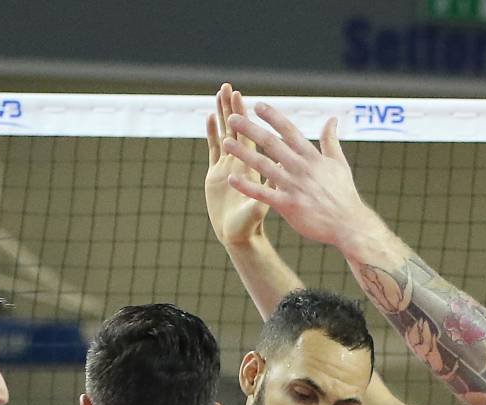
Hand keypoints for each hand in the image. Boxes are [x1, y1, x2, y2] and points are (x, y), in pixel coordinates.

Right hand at [205, 84, 270, 247]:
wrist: (238, 237)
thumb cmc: (251, 225)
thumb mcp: (261, 206)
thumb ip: (266, 191)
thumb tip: (277, 176)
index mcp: (253, 166)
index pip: (249, 134)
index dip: (244, 115)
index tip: (242, 96)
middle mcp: (241, 162)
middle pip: (236, 129)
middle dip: (231, 107)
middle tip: (227, 87)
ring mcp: (227, 165)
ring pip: (223, 134)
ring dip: (221, 115)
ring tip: (218, 94)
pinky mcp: (215, 174)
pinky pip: (212, 149)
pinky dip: (211, 134)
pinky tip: (209, 118)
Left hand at [224, 102, 380, 251]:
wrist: (349, 224)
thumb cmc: (343, 195)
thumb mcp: (339, 163)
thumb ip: (331, 140)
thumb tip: (332, 118)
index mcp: (312, 157)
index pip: (289, 131)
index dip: (273, 117)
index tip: (257, 105)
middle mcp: (300, 168)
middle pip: (272, 143)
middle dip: (251, 129)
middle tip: (233, 118)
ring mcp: (293, 186)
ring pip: (263, 166)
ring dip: (243, 153)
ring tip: (225, 143)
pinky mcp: (288, 206)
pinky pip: (263, 194)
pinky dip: (247, 186)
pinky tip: (232, 179)